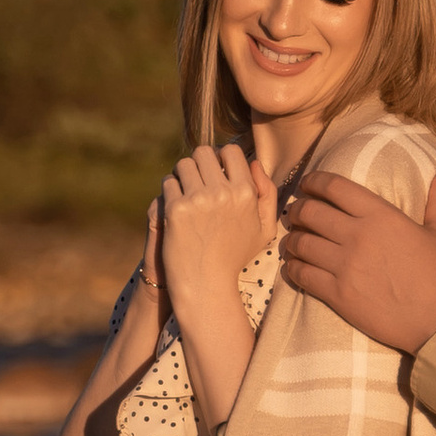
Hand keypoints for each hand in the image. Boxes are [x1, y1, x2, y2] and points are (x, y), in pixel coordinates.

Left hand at [158, 142, 277, 330]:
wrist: (206, 284)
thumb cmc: (235, 256)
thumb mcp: (264, 228)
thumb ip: (267, 193)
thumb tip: (255, 163)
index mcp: (246, 192)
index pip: (231, 151)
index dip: (221, 158)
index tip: (215, 173)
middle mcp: (223, 192)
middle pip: (204, 152)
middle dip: (198, 164)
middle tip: (196, 182)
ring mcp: (198, 199)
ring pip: (183, 164)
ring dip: (182, 175)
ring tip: (185, 193)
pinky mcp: (175, 209)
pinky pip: (168, 182)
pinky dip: (169, 191)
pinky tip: (175, 208)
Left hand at [281, 167, 435, 353]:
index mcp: (381, 215)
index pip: (335, 187)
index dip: (314, 181)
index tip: (307, 184)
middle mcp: (358, 235)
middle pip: (310, 212)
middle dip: (298, 210)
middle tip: (296, 214)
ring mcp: (344, 265)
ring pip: (301, 243)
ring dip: (292, 240)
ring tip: (292, 241)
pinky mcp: (337, 294)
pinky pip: (302, 275)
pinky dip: (292, 268)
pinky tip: (293, 267)